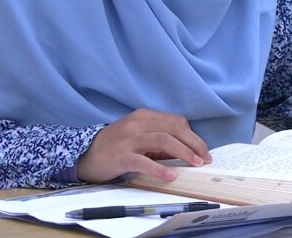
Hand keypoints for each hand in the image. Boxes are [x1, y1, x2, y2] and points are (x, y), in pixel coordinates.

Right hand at [76, 109, 212, 183]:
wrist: (86, 155)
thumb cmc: (117, 146)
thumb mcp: (139, 136)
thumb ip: (160, 139)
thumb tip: (186, 149)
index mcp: (144, 116)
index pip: (176, 122)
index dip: (193, 136)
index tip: (203, 150)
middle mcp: (137, 123)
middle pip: (174, 129)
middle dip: (194, 144)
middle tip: (205, 158)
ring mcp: (128, 139)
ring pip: (164, 141)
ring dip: (184, 153)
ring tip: (195, 164)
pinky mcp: (120, 156)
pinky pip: (144, 161)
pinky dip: (160, 169)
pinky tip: (171, 176)